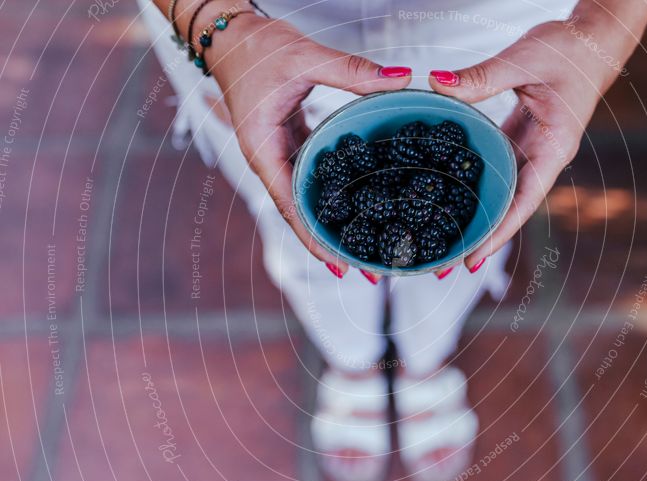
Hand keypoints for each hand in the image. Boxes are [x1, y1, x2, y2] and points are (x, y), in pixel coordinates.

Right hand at [205, 13, 411, 274]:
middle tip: (367, 266)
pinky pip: (314, 174)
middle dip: (330, 241)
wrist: (229, 32)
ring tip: (368, 243)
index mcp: (263, 150)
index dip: (314, 237)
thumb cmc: (254, 47)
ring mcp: (280, 153)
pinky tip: (360, 200)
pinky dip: (335, 190)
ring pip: (308, 196)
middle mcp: (270, 159)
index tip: (339, 264)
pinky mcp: (291, 142)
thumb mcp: (303, 57)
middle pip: (300, 211)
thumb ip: (352, 70)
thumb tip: (401, 79)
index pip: (289, 206)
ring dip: (333, 219)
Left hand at [429, 18, 635, 270]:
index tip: (473, 260)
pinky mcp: (518, 141)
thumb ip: (482, 76)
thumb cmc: (569, 50)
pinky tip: (448, 200)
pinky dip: (472, 187)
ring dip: (475, 217)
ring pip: (500, 194)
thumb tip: (437, 85)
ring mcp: (530, 153)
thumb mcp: (524, 59)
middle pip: (509, 209)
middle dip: (479, 238)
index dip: (498, 233)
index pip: (524, 202)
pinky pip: (494, 171)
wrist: (591, 40)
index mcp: (554, 149)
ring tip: (441, 242)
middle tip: (443, 265)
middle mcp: (542, 159)